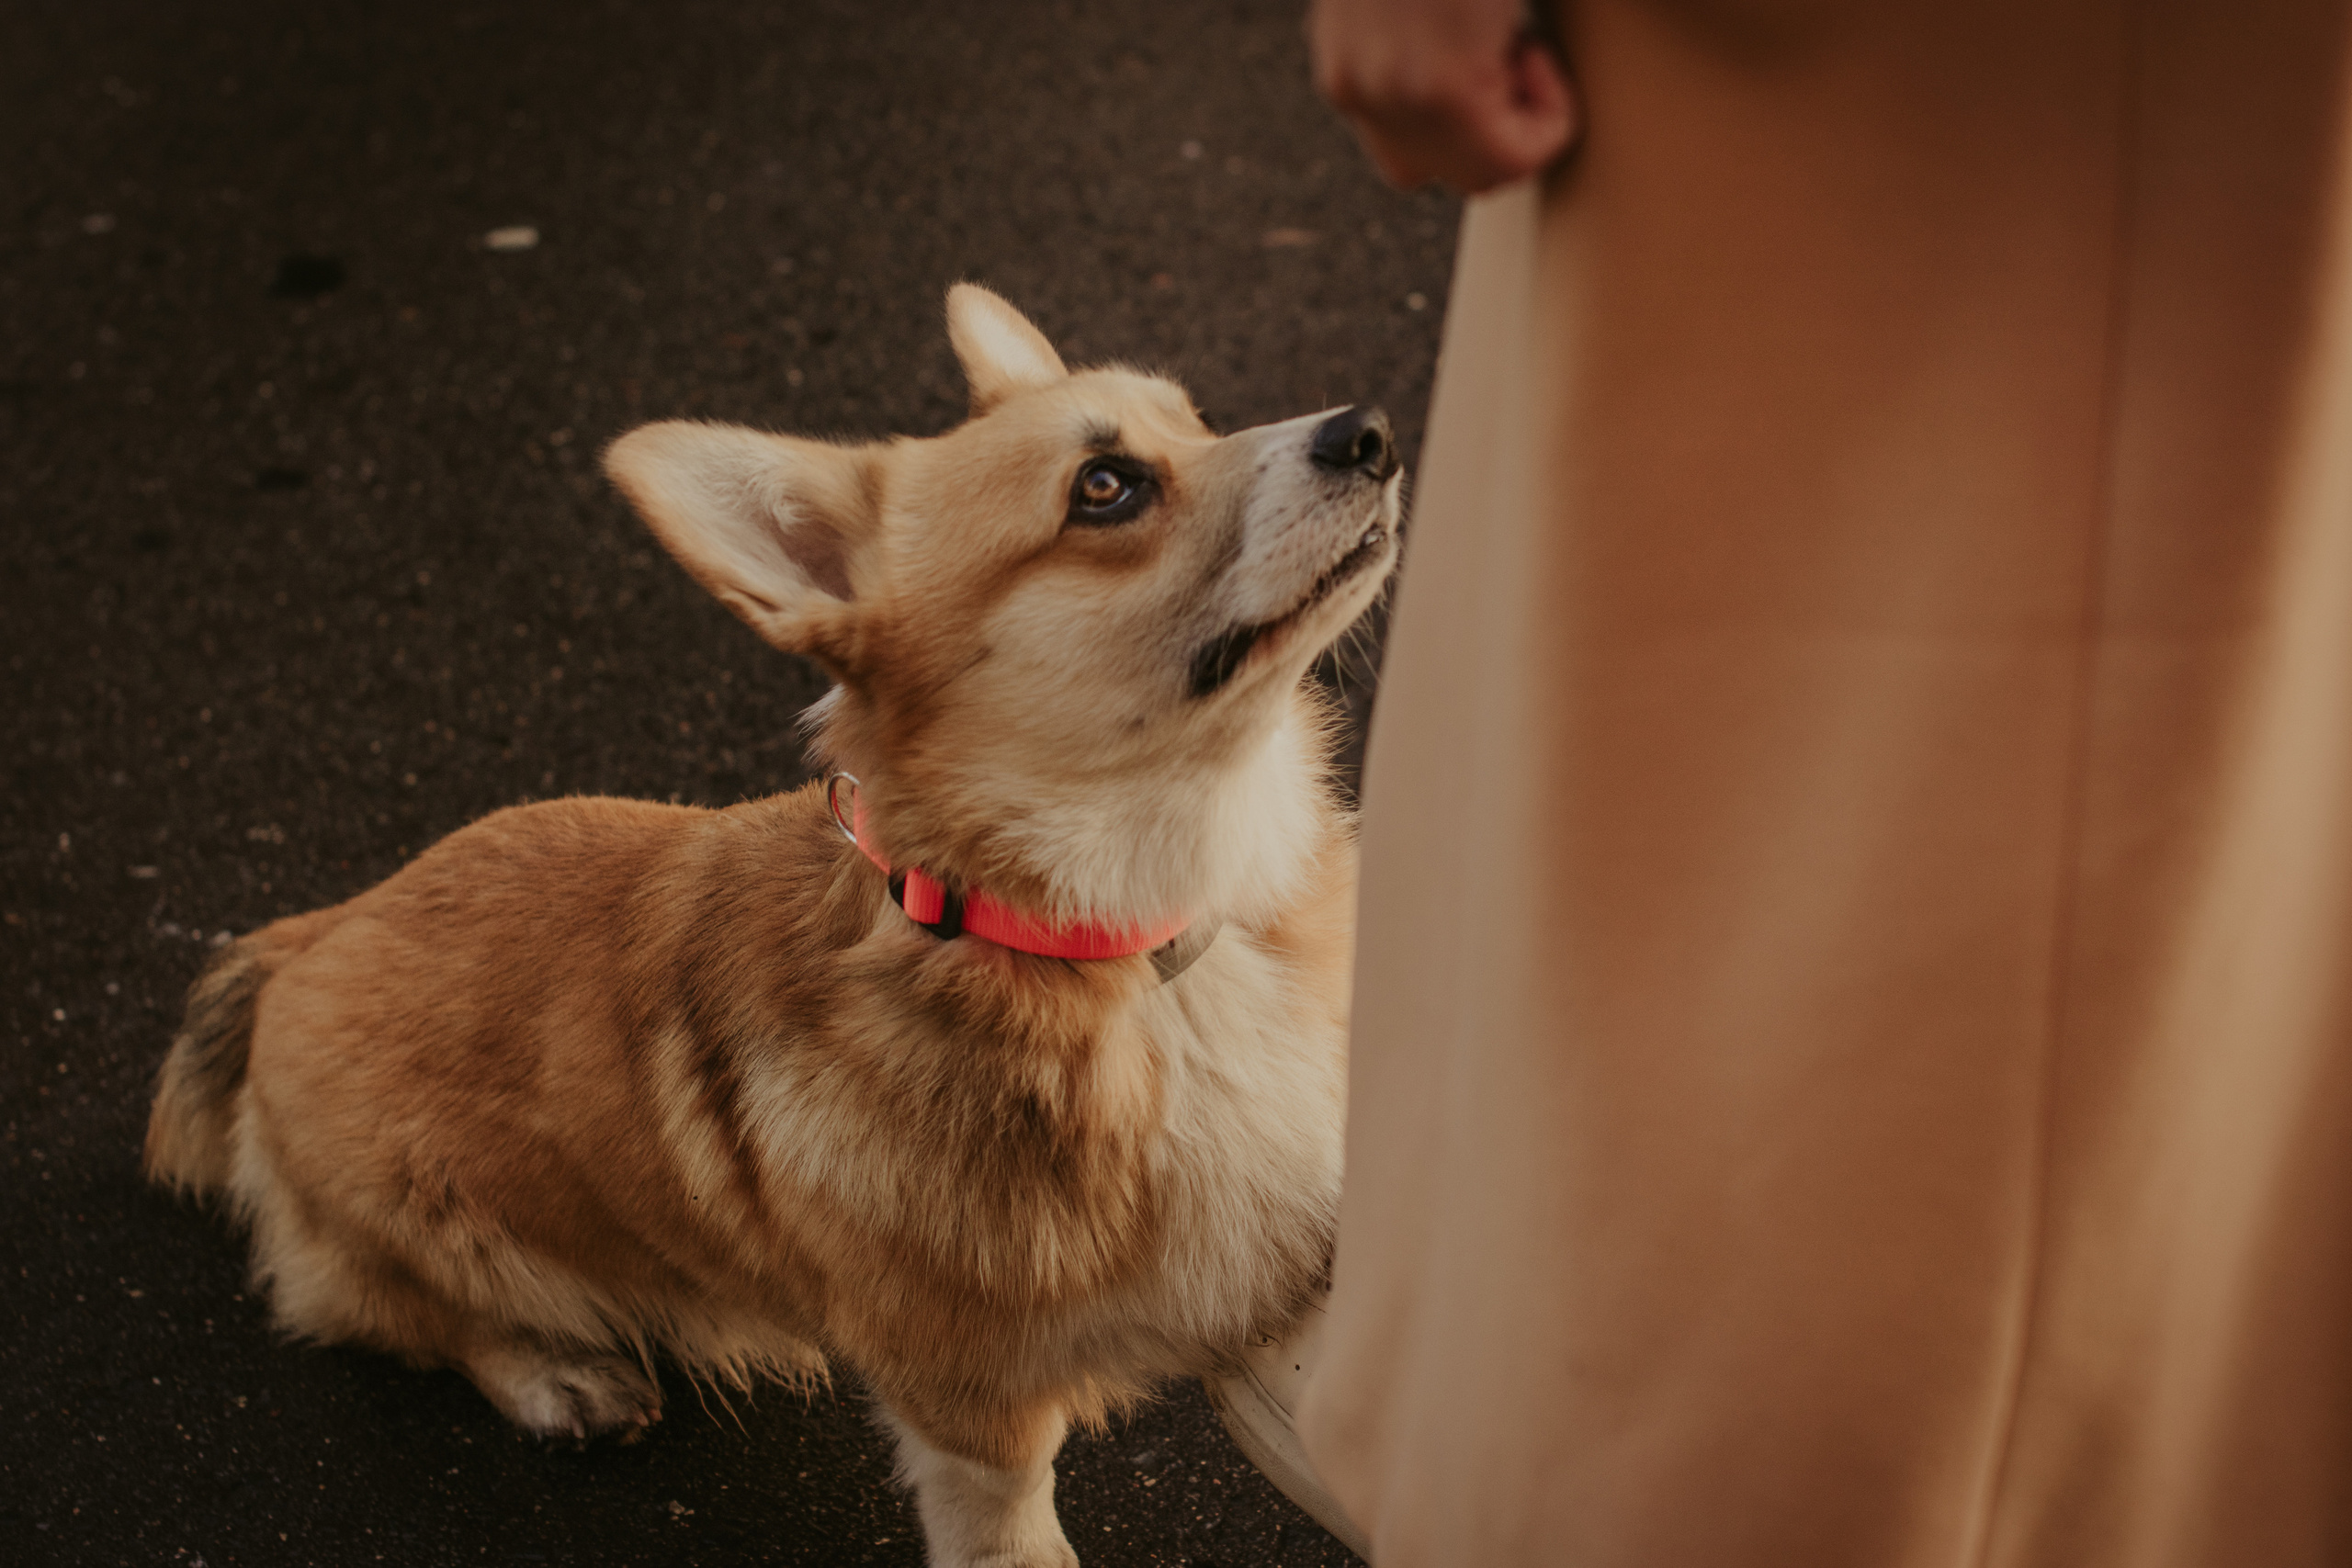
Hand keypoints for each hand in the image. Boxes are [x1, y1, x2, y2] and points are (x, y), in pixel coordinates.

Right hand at [1309, 0, 1578, 192]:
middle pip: (1466, 177)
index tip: (1536, 60)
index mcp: (1442, 84)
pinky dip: (1419, 102)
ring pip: (1417, 163)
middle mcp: (1386, 98)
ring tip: (1471, 55)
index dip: (1545, 125)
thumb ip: (1538, 53)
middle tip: (1510, 61)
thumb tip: (1549, 98)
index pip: (1507, 168)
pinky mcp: (1335, 68)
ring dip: (1460, 125)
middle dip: (1503, 130)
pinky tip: (1435, 45)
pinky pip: (1386, 124)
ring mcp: (1352, 86)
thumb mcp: (1519, 6)